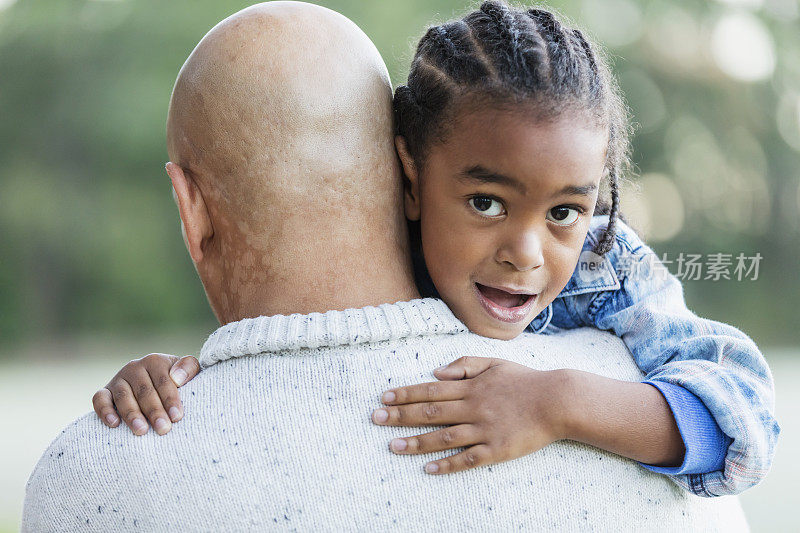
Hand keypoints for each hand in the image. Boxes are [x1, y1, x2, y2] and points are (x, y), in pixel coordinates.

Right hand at [92, 353, 199, 435]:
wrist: (158, 386)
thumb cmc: (178, 382)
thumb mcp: (189, 372)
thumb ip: (189, 368)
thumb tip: (177, 378)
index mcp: (155, 361)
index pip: (163, 381)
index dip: (170, 399)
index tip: (177, 416)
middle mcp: (135, 367)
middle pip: (144, 390)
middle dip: (154, 411)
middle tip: (163, 429)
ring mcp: (118, 379)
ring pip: (123, 396)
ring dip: (132, 414)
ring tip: (141, 431)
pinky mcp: (104, 391)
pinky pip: (99, 399)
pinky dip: (105, 410)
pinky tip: (114, 424)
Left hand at [371, 356, 569, 473]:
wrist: (558, 401)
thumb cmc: (525, 381)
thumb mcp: (494, 363)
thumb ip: (464, 365)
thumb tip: (435, 372)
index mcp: (472, 386)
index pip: (431, 389)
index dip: (405, 393)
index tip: (384, 398)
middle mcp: (474, 407)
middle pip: (431, 412)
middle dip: (400, 415)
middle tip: (375, 419)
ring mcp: (485, 429)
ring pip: (444, 437)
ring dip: (416, 442)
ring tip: (392, 446)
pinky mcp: (497, 450)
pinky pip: (468, 459)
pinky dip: (447, 464)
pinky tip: (428, 468)